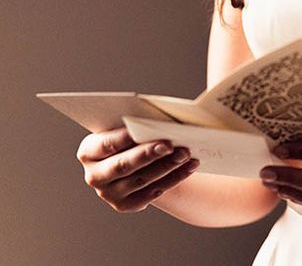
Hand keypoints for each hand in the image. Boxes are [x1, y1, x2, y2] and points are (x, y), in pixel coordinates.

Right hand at [77, 127, 199, 212]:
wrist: (137, 159)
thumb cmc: (134, 134)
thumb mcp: (128, 126)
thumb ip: (137, 123)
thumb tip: (162, 119)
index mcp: (89, 151)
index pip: (106, 144)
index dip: (125, 137)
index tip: (146, 126)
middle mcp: (94, 175)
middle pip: (123, 165)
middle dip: (148, 154)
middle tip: (170, 144)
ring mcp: (109, 194)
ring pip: (141, 180)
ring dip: (167, 166)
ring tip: (186, 152)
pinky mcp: (126, 205)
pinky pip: (153, 192)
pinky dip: (174, 178)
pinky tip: (190, 166)